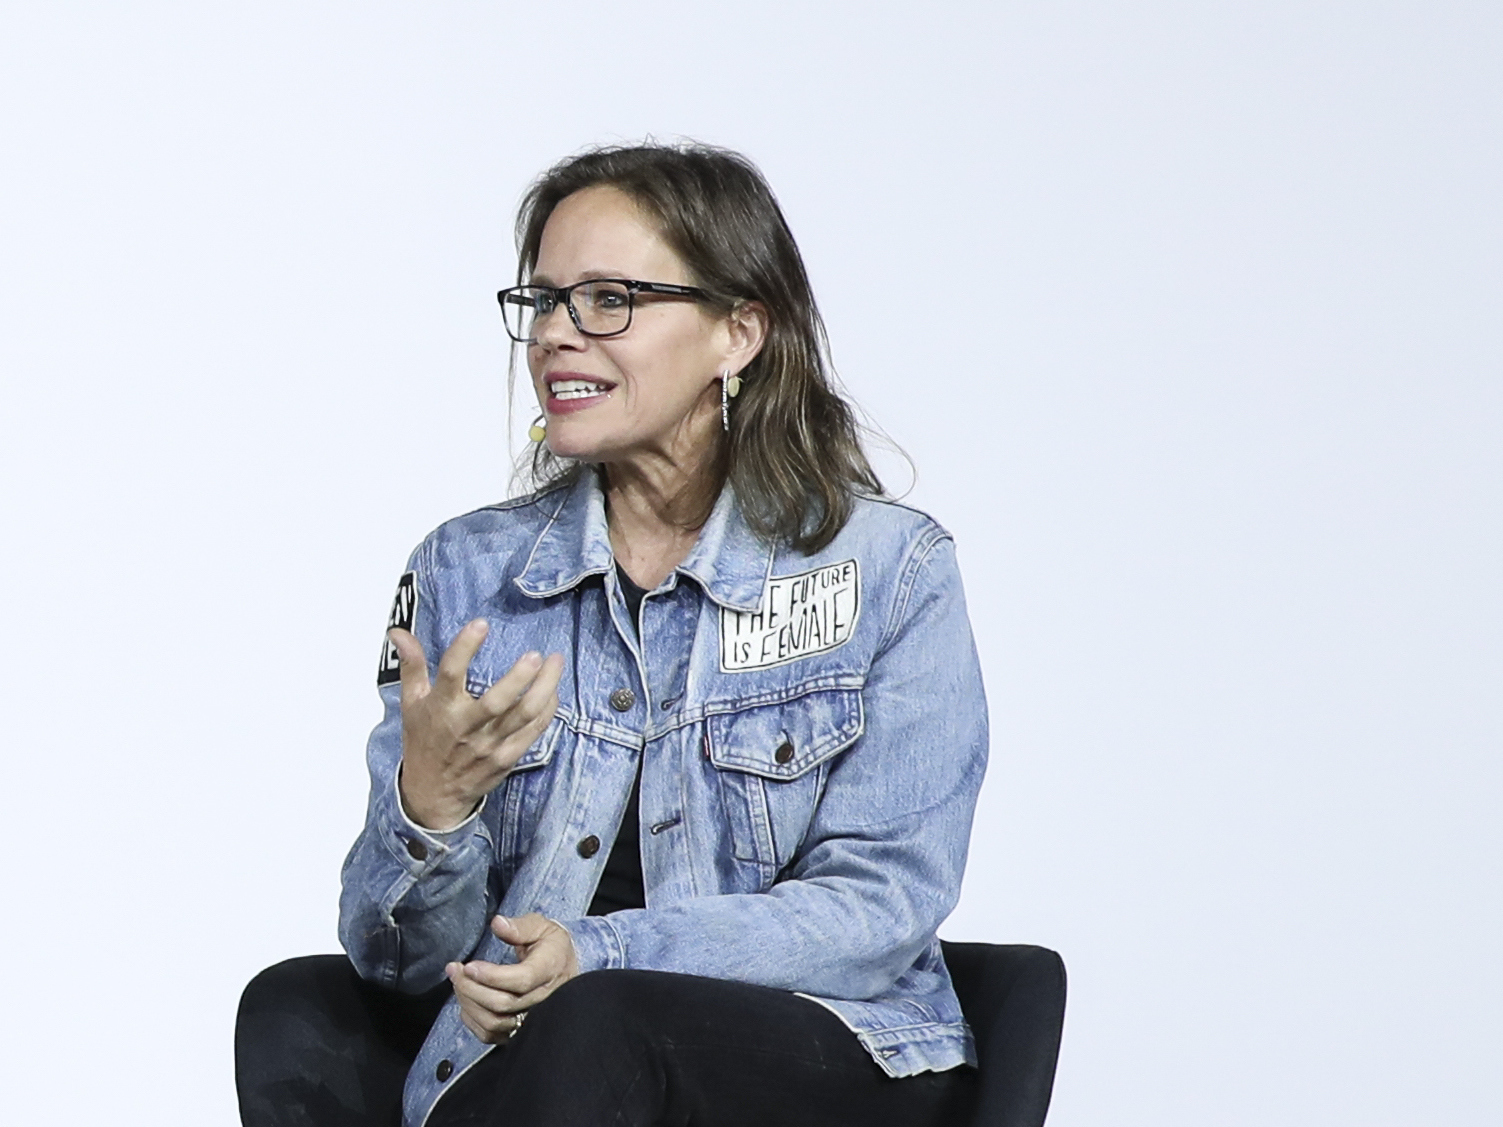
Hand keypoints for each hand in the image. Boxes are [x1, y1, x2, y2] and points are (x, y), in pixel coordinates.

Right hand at [390, 620, 563, 830]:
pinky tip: (553, 690)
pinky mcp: (507, 757)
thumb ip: (412, 666)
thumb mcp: (411, 704)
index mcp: (441, 708)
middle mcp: (466, 726)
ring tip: (556, 662)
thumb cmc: (423, 743)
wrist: (432, 794)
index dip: (465, 647)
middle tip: (535, 655)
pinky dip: (547, 709)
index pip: (451, 673)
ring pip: (524, 715)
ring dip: (544, 688)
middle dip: (518, 677)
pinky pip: (533, 731)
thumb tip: (399, 632)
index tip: (481, 624)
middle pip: (497, 701)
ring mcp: (489, 744)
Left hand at [446, 914, 579, 1043]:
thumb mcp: (541, 927)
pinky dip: (472, 1019)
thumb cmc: (550, 946)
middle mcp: (543, 998)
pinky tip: (466, 1000)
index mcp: (550, 969)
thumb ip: (520, 926)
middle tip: (455, 970)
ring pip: (494, 1022)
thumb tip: (497, 923)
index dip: (492, 976)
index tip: (469, 966)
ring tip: (458, 982)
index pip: (521, 980)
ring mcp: (532, 1018)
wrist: (563, 969)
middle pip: (503, 1004)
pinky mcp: (519, 1030)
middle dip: (472, 988)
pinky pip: (490, 1034)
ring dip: (469, 1003)